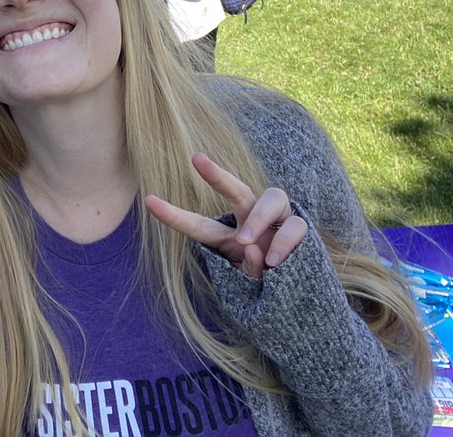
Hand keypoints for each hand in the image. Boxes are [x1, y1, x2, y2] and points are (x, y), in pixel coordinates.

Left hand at [146, 153, 307, 278]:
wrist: (304, 294)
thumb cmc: (270, 286)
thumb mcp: (252, 286)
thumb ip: (249, 272)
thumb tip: (254, 249)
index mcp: (230, 237)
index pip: (199, 225)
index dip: (174, 215)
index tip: (148, 201)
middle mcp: (252, 220)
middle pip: (237, 190)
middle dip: (217, 174)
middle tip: (197, 159)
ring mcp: (278, 222)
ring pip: (273, 197)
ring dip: (257, 217)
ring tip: (245, 241)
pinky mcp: (301, 229)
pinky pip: (294, 225)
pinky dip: (283, 241)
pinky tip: (274, 261)